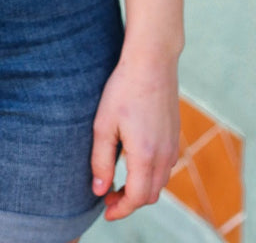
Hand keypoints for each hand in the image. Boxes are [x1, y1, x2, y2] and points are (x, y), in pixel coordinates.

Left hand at [91, 51, 180, 219]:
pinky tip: (134, 163)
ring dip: (141, 189)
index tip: (106, 211)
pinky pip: (165, 167)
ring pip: (160, 182)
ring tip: (118, 182)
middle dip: (130, 202)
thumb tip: (98, 190)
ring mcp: (173, 145)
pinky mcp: (175, 135)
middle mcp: (164, 155)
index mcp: (146, 155)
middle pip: (151, 194)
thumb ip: (100, 160)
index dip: (121, 209)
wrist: (152, 62)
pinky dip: (150, 175)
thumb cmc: (123, 89)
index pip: (137, 198)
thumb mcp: (103, 124)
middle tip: (107, 196)